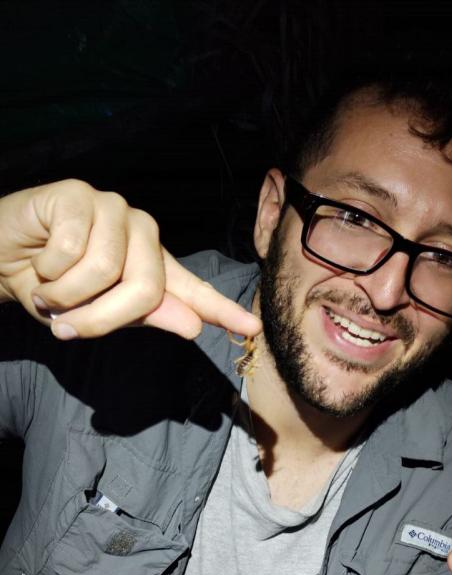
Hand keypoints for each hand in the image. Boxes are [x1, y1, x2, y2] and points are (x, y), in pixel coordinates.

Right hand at [0, 179, 261, 339]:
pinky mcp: (80, 194)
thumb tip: (193, 325)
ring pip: (107, 271)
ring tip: (49, 288)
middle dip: (100, 320)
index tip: (250, 327)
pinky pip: (72, 250)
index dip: (221, 309)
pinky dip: (48, 269)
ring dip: (66, 295)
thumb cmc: (51, 286)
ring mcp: (114, 209)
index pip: (192, 289)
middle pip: (146, 290)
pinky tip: (39, 258)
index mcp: (152, 266)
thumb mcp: (96, 312)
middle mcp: (142, 233)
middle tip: (67, 326)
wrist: (0, 258)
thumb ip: (144, 315)